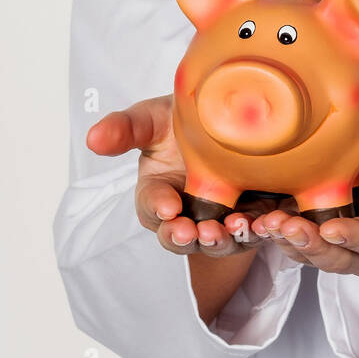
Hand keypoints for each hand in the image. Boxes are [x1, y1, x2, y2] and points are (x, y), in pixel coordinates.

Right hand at [86, 94, 293, 257]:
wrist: (233, 115)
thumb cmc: (183, 119)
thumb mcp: (154, 118)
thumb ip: (126, 128)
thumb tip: (92, 138)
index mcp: (157, 194)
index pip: (151, 206)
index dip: (156, 207)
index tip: (166, 205)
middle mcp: (187, 214)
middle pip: (181, 238)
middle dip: (185, 238)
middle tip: (193, 233)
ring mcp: (220, 219)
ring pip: (219, 242)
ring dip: (223, 240)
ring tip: (231, 228)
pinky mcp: (253, 218)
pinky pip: (257, 232)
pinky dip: (260, 231)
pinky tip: (266, 223)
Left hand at [224, 113, 358, 276]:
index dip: (356, 238)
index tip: (332, 229)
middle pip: (343, 260)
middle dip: (314, 246)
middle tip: (288, 226)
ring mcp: (342, 246)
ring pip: (316, 257)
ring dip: (291, 244)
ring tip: (267, 223)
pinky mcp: (317, 236)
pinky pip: (297, 246)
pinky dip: (279, 237)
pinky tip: (260, 221)